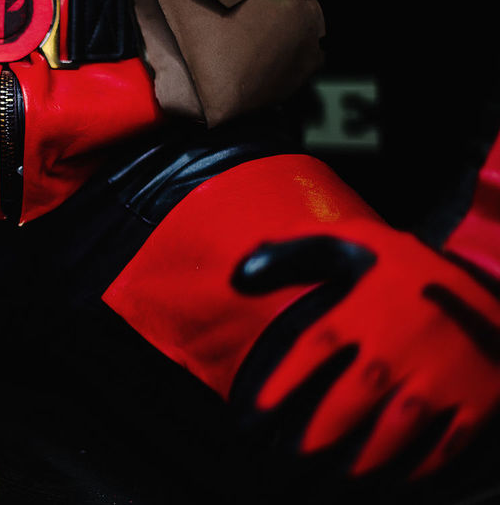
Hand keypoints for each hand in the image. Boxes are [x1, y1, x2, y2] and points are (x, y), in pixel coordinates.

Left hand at [233, 228, 499, 476]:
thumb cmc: (418, 266)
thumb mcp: (362, 240)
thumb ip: (299, 247)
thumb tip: (241, 268)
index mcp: (365, 312)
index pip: (311, 351)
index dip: (281, 385)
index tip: (256, 413)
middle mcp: (398, 348)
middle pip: (349, 400)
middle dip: (319, 432)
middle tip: (295, 454)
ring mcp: (440, 377)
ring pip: (395, 429)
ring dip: (366, 457)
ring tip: (342, 476)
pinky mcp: (477, 399)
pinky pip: (447, 442)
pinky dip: (423, 464)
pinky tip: (401, 476)